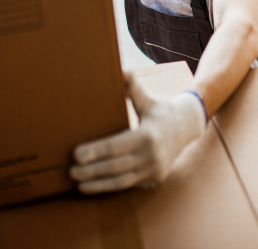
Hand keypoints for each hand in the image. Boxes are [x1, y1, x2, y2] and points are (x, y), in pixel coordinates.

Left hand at [70, 73, 206, 193]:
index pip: (115, 146)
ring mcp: (154, 170)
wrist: (187, 127)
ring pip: (122, 181)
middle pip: (116, 167)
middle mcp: (152, 156)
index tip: (76, 154)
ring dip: (98, 183)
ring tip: (78, 183)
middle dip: (92, 171)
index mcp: (148, 135)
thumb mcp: (147, 97)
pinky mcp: (154, 178)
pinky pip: (129, 185)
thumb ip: (132, 85)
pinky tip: (94, 186)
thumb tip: (120, 70)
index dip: (95, 151)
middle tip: (71, 171)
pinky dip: (111, 187)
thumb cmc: (160, 109)